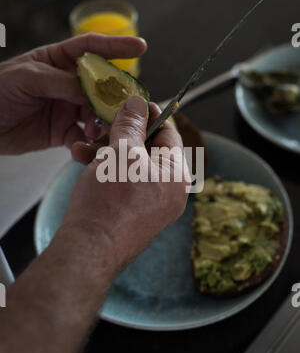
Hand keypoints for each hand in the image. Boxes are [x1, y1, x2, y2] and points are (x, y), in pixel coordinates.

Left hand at [0, 34, 146, 153]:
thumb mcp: (28, 78)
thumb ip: (61, 82)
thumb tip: (92, 92)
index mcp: (59, 61)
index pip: (93, 48)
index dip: (117, 46)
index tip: (141, 46)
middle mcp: (69, 84)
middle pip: (103, 86)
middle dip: (118, 94)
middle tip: (130, 103)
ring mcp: (68, 108)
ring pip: (98, 114)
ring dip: (105, 122)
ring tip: (102, 129)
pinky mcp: (64, 132)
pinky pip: (85, 137)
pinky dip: (89, 142)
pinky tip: (85, 144)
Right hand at [63, 96, 190, 273]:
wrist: (90, 249)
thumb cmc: (109, 200)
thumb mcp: (121, 151)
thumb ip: (131, 124)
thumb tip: (138, 103)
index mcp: (177, 174)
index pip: (169, 133)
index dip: (150, 114)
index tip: (134, 104)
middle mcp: (171, 192)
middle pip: (149, 151)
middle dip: (121, 136)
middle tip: (103, 126)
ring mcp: (154, 207)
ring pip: (133, 168)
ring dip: (107, 154)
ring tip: (82, 149)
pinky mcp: (136, 216)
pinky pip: (126, 186)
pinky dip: (108, 174)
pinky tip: (86, 166)